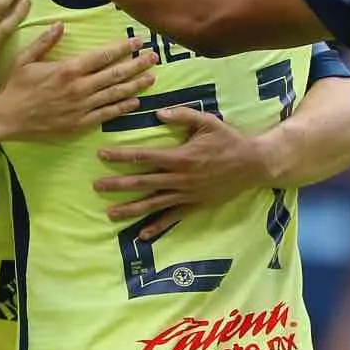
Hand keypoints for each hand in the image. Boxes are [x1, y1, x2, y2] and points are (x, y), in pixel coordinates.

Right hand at [0, 26, 158, 140]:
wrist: (7, 118)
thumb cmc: (15, 87)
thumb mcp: (26, 59)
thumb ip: (46, 42)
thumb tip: (62, 24)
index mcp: (68, 69)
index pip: (103, 56)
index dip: (123, 48)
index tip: (137, 41)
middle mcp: (79, 87)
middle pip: (115, 73)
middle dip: (137, 64)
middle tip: (154, 57)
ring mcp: (81, 107)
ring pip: (115, 94)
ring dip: (135, 85)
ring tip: (151, 77)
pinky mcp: (80, 124)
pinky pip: (106, 114)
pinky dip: (122, 107)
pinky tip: (135, 101)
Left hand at [96, 105, 268, 238]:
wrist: (253, 164)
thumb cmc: (229, 140)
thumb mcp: (207, 122)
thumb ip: (182, 116)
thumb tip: (158, 114)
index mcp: (180, 157)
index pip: (143, 156)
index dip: (121, 156)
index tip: (101, 155)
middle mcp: (180, 178)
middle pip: (142, 183)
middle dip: (118, 185)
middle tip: (96, 186)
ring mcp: (187, 195)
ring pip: (153, 204)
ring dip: (131, 209)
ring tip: (110, 214)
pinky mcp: (195, 206)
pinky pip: (173, 218)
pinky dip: (157, 227)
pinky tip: (142, 235)